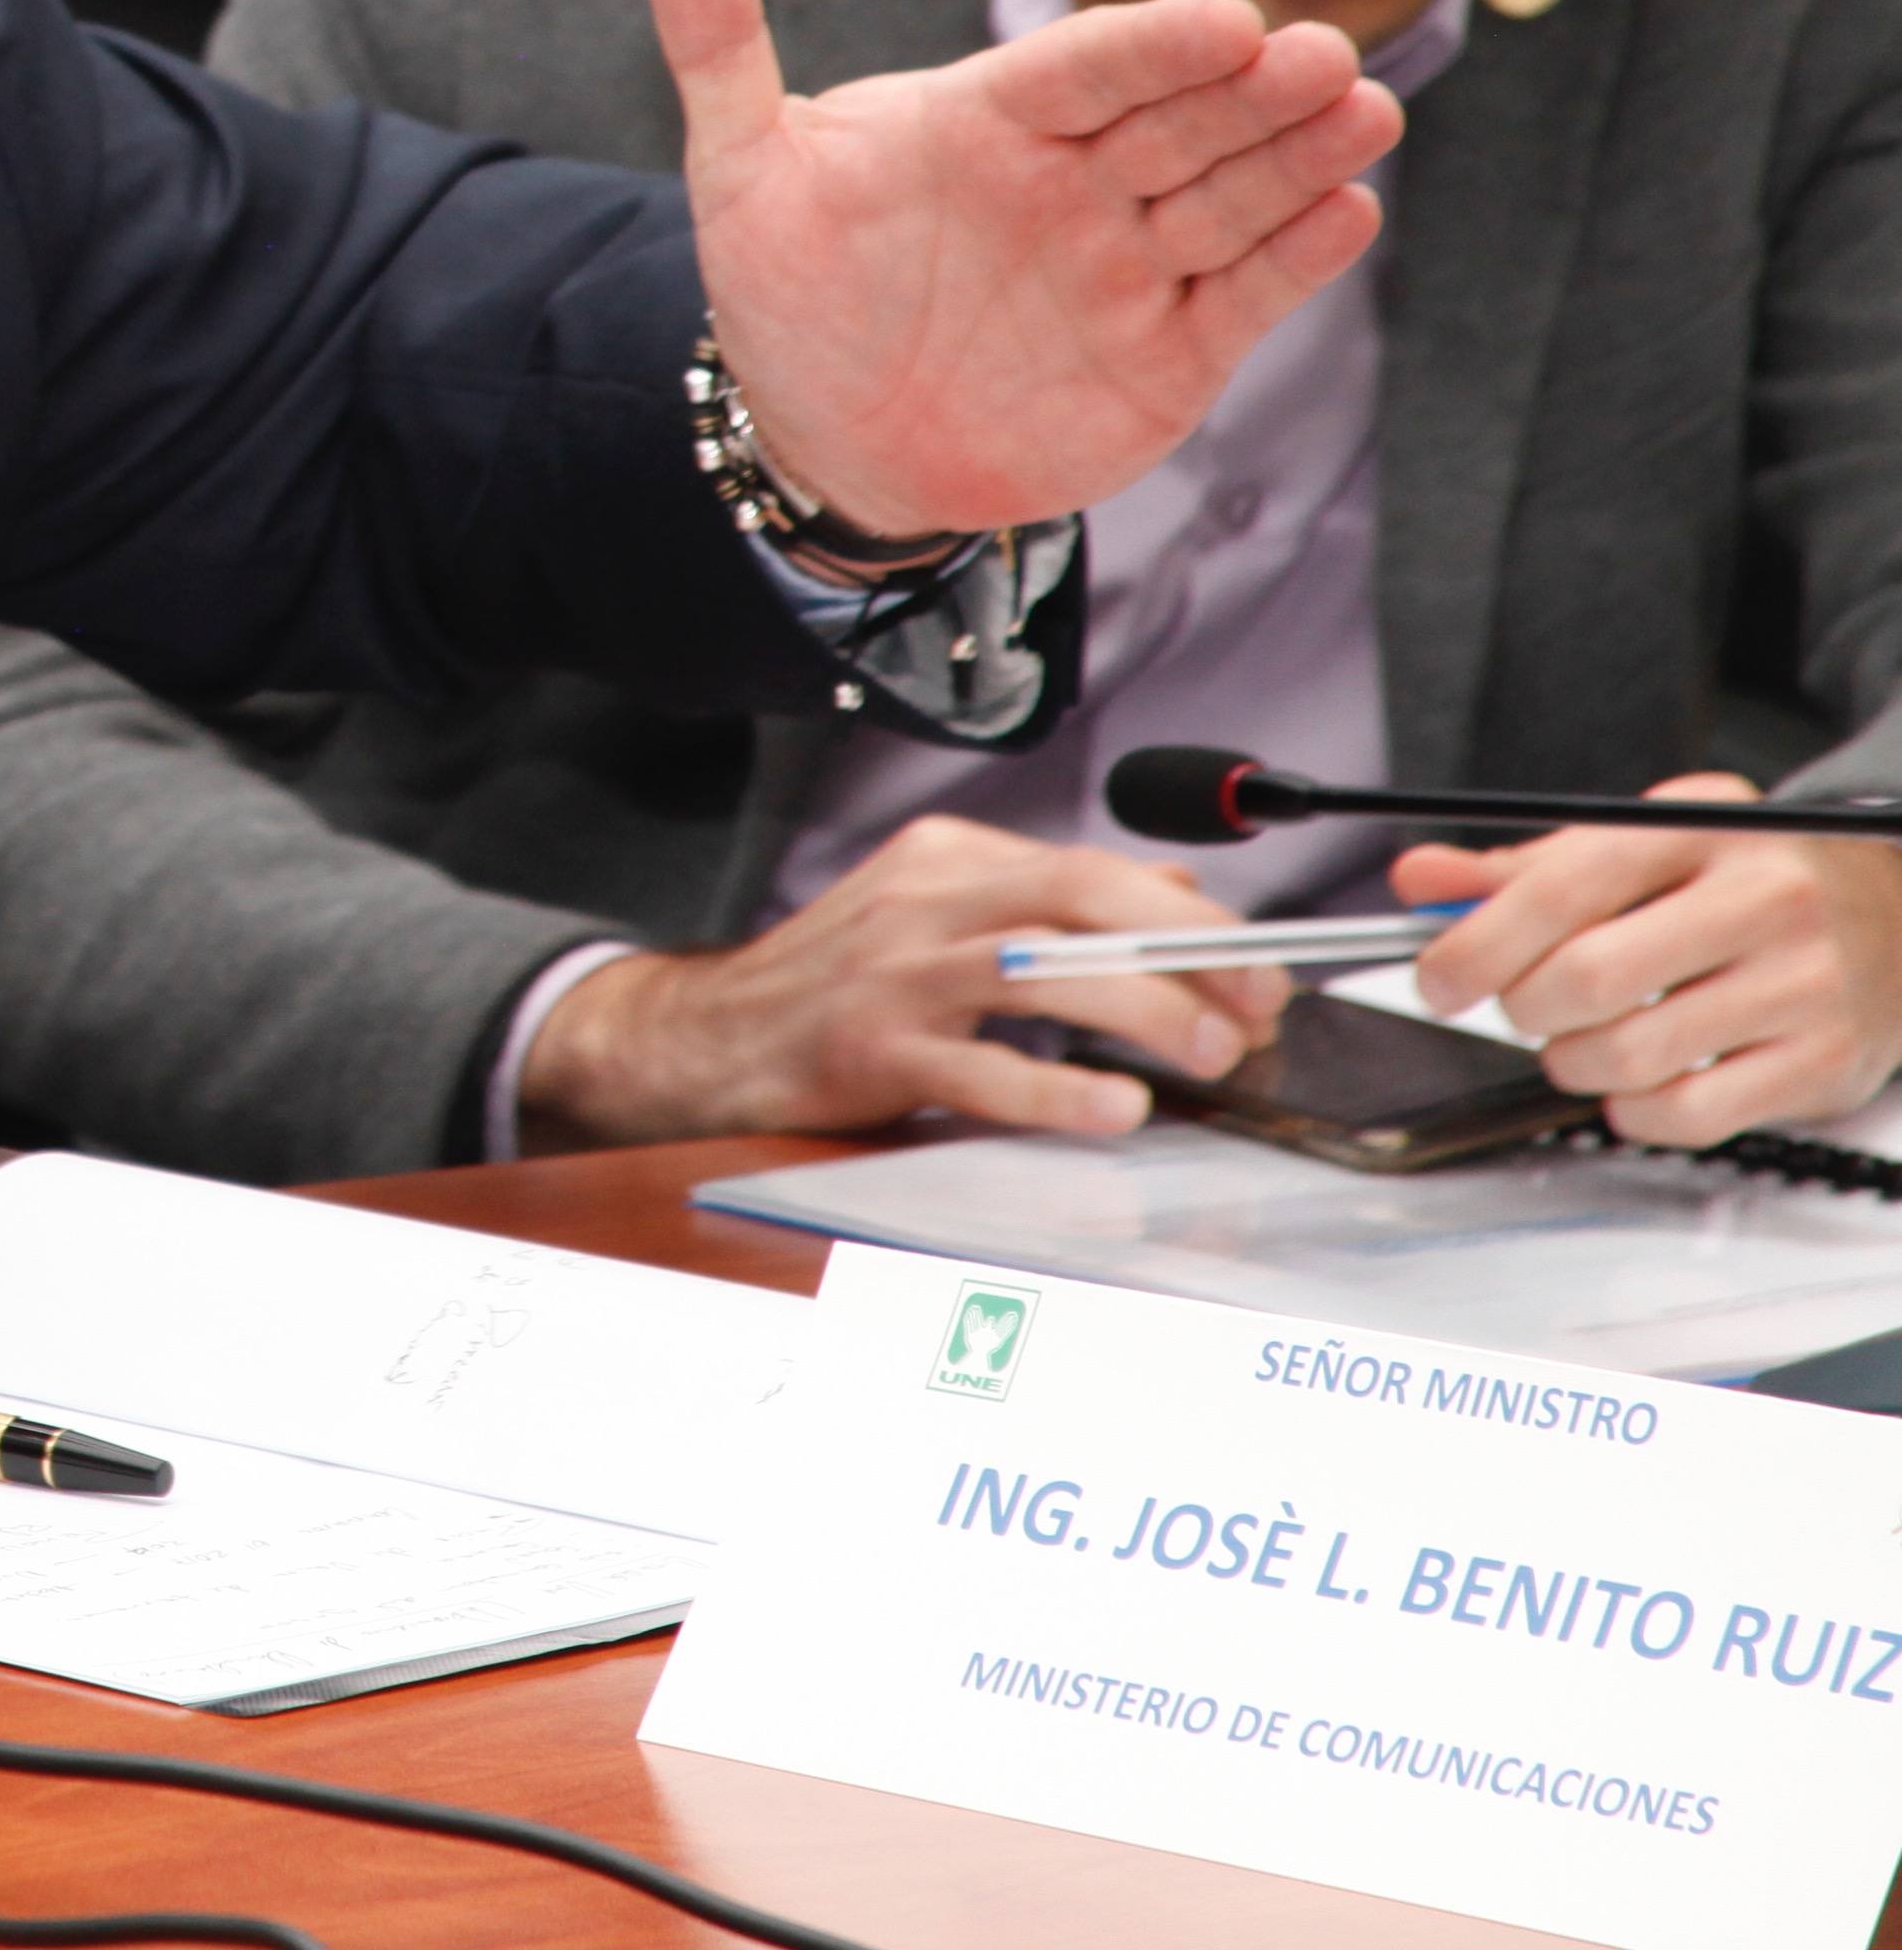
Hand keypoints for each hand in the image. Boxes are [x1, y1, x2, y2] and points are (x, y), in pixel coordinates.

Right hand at [515, 815, 1293, 1148]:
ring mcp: (895, 973)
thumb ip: (1050, 904)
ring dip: (1147, 1015)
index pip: (1093, 866)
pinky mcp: (871, 1049)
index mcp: (947, 859)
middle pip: (1080, 897)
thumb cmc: (836, 981)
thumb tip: (1176, 889)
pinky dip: (1061, 1090)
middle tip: (1255, 1005)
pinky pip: (984, 1068)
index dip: (1190, 916)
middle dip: (1186, 949)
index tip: (1258, 964)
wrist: (709, 1037)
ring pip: (1044, 972)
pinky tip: (1116, 1108)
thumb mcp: (940, 913)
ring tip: (1209, 1056)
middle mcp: (924, 901)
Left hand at [648, 0, 1397, 538]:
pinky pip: (1246, 294)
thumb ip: (716, 45)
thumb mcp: (740, 169)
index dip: (1151, 44)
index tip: (1220, 21)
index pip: (1083, 64)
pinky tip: (1350, 211)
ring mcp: (1131, 259)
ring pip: (1231, 195)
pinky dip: (1300, 257)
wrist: (825, 436)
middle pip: (1180, 119)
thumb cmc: (788, 289)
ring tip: (1364, 111)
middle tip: (1323, 54)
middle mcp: (1078, 176)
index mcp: (990, 117)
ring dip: (1301, 156)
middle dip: (1254, 89)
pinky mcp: (1172, 348)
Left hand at [1395, 776, 1901, 1143]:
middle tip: (1526, 1004)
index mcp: (1699, 832)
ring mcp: (1801, 986)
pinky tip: (1640, 1080)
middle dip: (1524, 1006)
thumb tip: (1421, 881)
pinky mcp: (1823, 1062)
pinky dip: (1633, 1111)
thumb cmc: (1751, 877)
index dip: (1477, 943)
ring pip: (1627, 1055)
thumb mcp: (1647, 841)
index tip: (1439, 978)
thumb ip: (1526, 866)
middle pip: (1586, 978)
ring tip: (1585, 1038)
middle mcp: (1760, 902)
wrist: (1896, 907)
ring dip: (1571, 1062)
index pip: (1563, 887)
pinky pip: (1685, 1115)